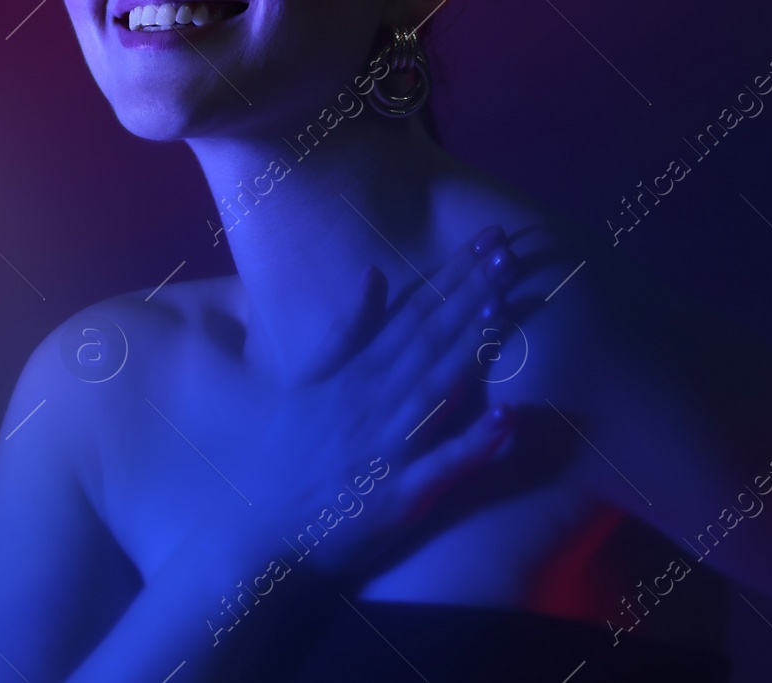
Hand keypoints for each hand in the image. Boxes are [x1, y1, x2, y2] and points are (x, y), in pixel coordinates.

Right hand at [213, 223, 524, 582]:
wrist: (261, 531)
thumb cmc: (289, 455)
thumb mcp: (311, 381)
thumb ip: (348, 330)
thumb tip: (375, 271)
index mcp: (358, 374)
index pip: (414, 314)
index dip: (455, 276)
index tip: (490, 239)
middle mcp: (375, 402)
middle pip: (430, 339)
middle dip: (473, 293)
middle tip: (510, 250)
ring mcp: (388, 448)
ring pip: (437, 388)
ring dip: (472, 348)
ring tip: (506, 307)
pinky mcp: (399, 497)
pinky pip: (442, 467)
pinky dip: (475, 444)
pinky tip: (509, 419)